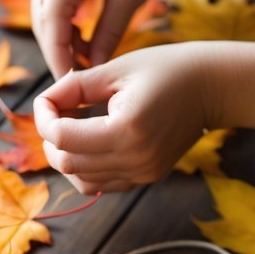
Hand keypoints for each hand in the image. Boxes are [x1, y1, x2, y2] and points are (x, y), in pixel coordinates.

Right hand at [28, 0, 161, 79]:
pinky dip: (64, 28)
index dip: (60, 59)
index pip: (53, 25)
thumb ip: (110, 31)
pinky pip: (49, 7)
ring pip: (44, 18)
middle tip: (82, 85)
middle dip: (60, 55)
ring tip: (89, 64)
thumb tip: (93, 68)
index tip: (73, 87)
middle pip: (44, 24)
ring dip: (63, 43)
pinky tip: (85, 44)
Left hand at [33, 40, 254, 193]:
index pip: (62, 137)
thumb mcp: (116, 69)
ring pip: (81, 181)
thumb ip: (73, 87)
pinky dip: (85, 168)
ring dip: (65, 157)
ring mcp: (142, 172)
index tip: (46, 100)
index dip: (43, 117)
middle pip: (67, 163)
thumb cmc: (165, 68)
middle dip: (50, 139)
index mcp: (127, 128)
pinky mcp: (147, 177)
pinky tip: (88, 143)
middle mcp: (135, 158)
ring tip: (69, 130)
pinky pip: (101, 185)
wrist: (212, 87)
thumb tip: (42, 104)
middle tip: (55, 113)